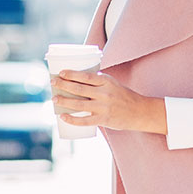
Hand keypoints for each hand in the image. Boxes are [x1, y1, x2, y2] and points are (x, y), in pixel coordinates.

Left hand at [51, 70, 166, 133]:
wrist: (139, 111)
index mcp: (106, 81)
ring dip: (64, 101)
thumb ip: (97, 81)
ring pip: (79, 104)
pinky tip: (63, 116)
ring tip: (54, 99)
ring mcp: (103, 107)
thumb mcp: (112, 83)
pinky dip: (72, 119)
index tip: (61, 73)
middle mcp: (104, 93)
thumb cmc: (122, 95)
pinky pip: (84, 120)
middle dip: (63, 85)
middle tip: (53, 83)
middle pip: (79, 89)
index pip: (86, 76)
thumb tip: (76, 80)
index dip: (72, 74)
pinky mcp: (103, 120)